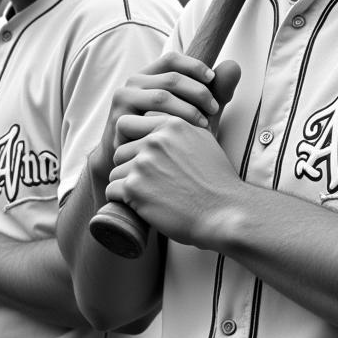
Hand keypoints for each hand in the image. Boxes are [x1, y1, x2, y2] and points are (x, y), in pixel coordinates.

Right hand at [99, 53, 241, 163]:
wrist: (134, 161)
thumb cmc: (165, 132)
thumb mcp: (192, 109)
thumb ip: (213, 90)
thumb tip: (233, 66)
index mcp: (147, 75)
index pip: (172, 59)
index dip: (195, 66)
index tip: (213, 80)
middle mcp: (131, 84)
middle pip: (171, 78)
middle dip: (199, 92)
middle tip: (215, 109)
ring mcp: (122, 102)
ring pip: (161, 97)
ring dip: (188, 110)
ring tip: (204, 125)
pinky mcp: (119, 122)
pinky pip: (148, 120)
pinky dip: (171, 127)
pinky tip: (184, 137)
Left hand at [105, 112, 243, 248]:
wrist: (225, 213)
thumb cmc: (217, 183)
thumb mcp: (204, 142)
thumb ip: (182, 130)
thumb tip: (165, 126)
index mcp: (171, 126)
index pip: (128, 124)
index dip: (129, 141)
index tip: (135, 156)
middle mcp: (155, 141)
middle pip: (120, 150)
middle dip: (128, 166)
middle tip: (144, 182)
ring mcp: (143, 163)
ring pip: (115, 171)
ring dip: (125, 184)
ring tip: (147, 196)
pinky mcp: (135, 187)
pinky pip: (112, 190)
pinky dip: (120, 200)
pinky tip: (136, 206)